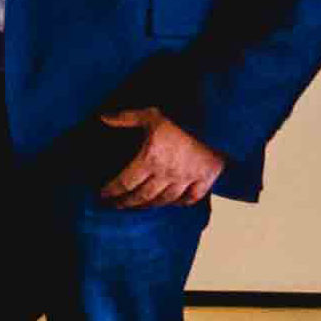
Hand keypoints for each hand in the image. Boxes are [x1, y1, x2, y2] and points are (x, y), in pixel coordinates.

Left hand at [94, 103, 224, 208]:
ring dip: (150, 205)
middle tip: (116, 206)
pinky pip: (192, 198)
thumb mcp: (150, 114)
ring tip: (139, 206)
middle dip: (126, 203)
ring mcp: (188, 179)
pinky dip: (181, 203)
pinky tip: (173, 203)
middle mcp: (167, 174)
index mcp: (149, 160)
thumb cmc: (182, 117)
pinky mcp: (206, 179)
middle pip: (142, 196)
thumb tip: (103, 117)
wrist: (218, 120)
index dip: (111, 192)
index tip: (102, 196)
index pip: (125, 183)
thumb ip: (126, 118)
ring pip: (165, 200)